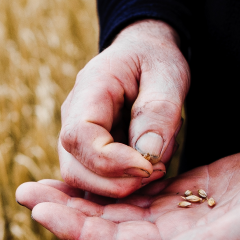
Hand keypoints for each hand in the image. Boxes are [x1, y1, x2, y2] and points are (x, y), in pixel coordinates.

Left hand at [17, 139, 239, 239]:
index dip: (76, 228)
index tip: (40, 209)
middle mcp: (174, 236)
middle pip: (106, 226)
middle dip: (64, 211)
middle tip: (23, 191)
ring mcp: (179, 215)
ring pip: (117, 208)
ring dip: (79, 196)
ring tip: (40, 183)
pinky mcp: (188, 192)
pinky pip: (138, 189)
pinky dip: (110, 180)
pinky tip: (88, 170)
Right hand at [59, 19, 188, 197]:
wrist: (142, 54)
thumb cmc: (154, 60)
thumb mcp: (168, 73)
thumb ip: (158, 111)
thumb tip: (148, 154)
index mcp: (88, 91)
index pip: (79, 137)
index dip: (110, 161)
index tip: (150, 166)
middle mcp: (71, 117)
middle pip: (73, 168)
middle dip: (116, 182)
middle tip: (159, 172)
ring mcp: (75, 138)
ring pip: (81, 180)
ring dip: (121, 185)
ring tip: (157, 167)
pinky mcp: (86, 154)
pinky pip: (95, 180)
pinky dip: (122, 184)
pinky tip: (149, 169)